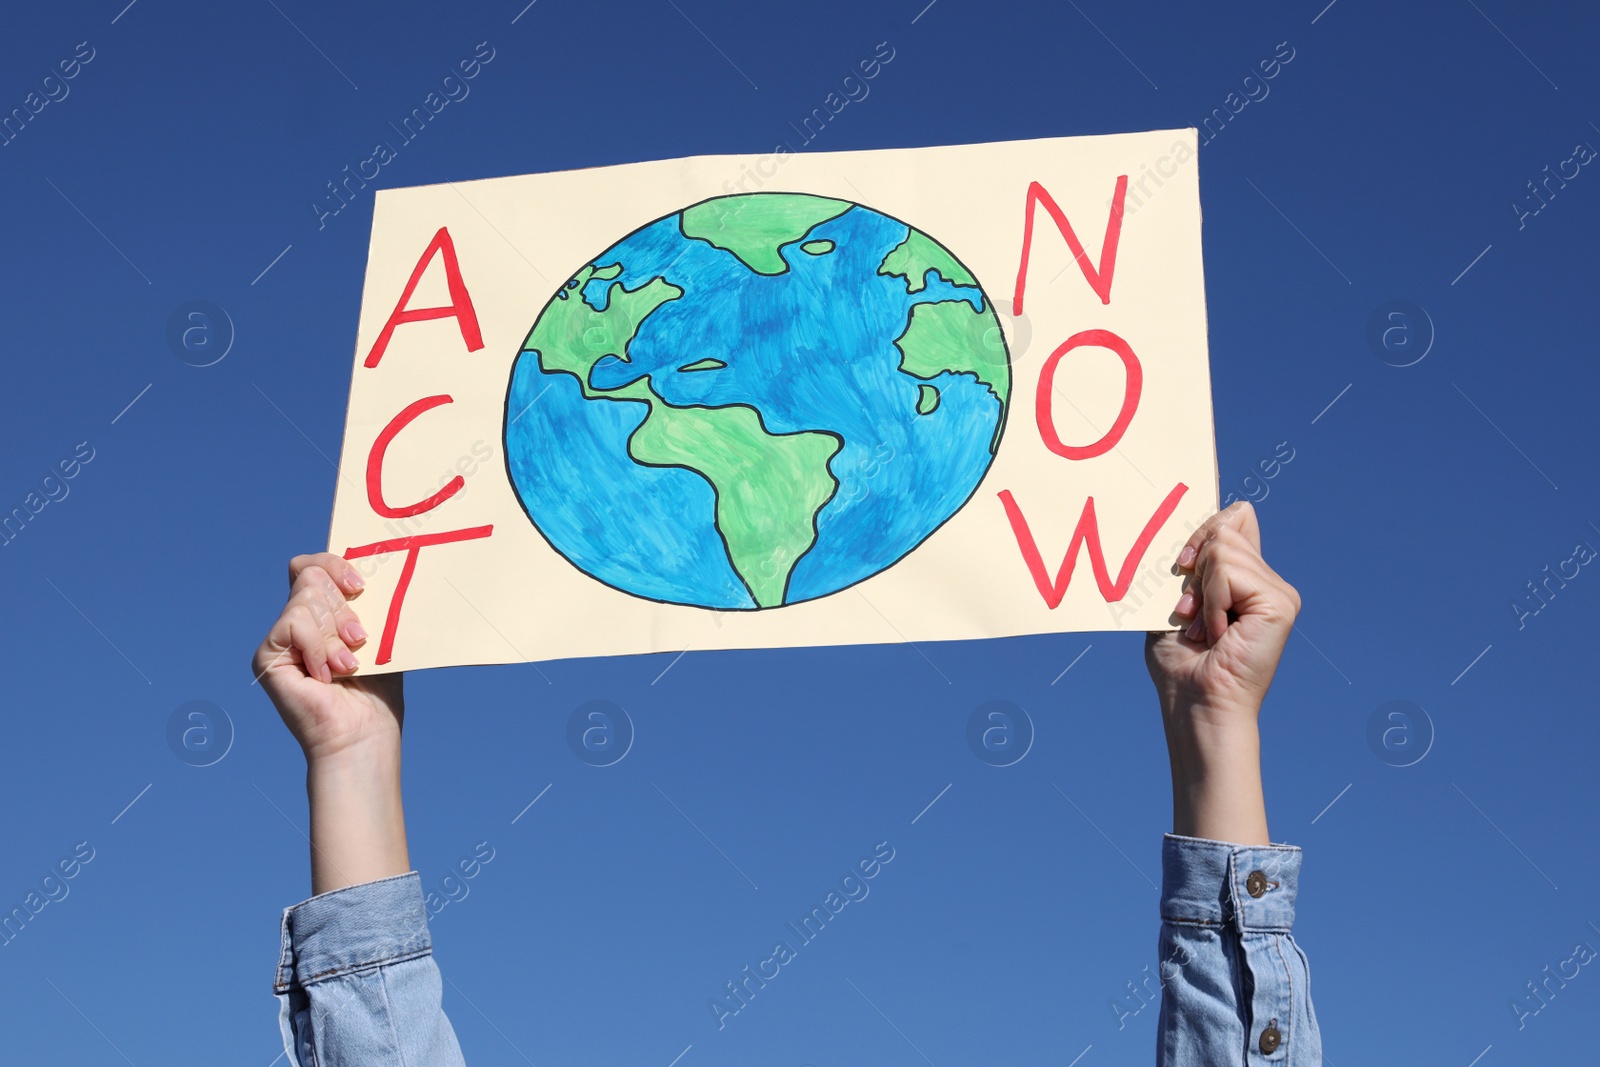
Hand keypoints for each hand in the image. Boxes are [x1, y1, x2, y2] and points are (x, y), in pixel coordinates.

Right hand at [253, 552, 409, 893]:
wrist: (362, 734)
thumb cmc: (377, 693)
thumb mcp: (379, 637)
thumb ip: (367, 604)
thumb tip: (375, 567)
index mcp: (323, 614)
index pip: (314, 566)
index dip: (335, 563)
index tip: (361, 586)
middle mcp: (297, 622)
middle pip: (309, 574)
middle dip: (342, 605)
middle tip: (360, 639)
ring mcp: (280, 639)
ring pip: (304, 598)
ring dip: (335, 632)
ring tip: (348, 665)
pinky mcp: (267, 656)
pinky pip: (293, 623)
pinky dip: (318, 645)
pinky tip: (327, 673)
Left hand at [1144, 502, 1299, 844]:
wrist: (1194, 703)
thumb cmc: (1180, 664)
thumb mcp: (1175, 602)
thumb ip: (1190, 565)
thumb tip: (1197, 524)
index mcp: (1245, 579)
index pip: (1237, 517)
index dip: (1206, 526)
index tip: (1183, 561)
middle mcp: (1267, 582)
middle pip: (1225, 528)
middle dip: (1193, 566)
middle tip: (1188, 610)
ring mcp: (1277, 592)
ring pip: (1223, 547)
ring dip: (1199, 590)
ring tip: (1204, 627)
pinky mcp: (1280, 603)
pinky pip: (1229, 572)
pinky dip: (1211, 602)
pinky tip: (1218, 633)